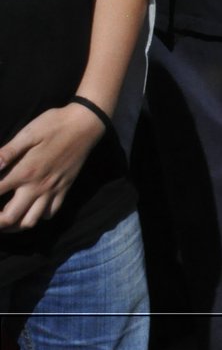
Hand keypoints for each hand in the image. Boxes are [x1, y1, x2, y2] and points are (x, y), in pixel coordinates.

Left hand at [0, 103, 105, 230]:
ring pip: (30, 222)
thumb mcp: (29, 133)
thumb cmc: (54, 125)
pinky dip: (37, 217)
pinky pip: (50, 213)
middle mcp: (37, 187)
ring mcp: (52, 190)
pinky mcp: (64, 189)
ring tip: (5, 217)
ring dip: (14, 225)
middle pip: (10, 218)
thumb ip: (8, 151)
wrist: (86, 124)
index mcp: (24, 172)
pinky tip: (30, 209)